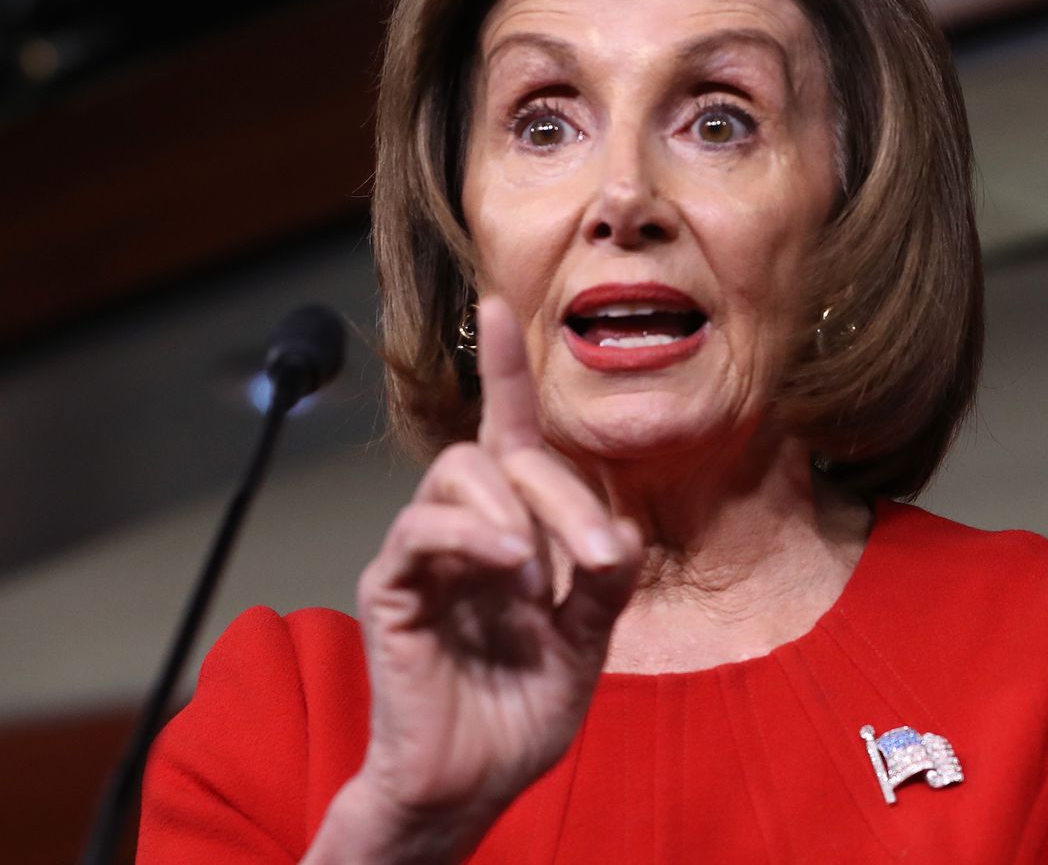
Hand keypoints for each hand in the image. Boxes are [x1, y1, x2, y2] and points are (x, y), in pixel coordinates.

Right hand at [318, 296, 641, 859]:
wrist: (474, 783)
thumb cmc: (522, 710)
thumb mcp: (588, 640)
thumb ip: (603, 582)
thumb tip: (617, 532)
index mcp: (512, 531)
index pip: (508, 434)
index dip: (505, 372)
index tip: (500, 302)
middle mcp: (464, 531)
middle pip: (500, 453)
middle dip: (561, 494)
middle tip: (597, 560)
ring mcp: (423, 556)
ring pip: (455, 474)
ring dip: (514, 510)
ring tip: (538, 574)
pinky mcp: (391, 589)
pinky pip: (419, 530)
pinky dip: (471, 537)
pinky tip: (507, 570)